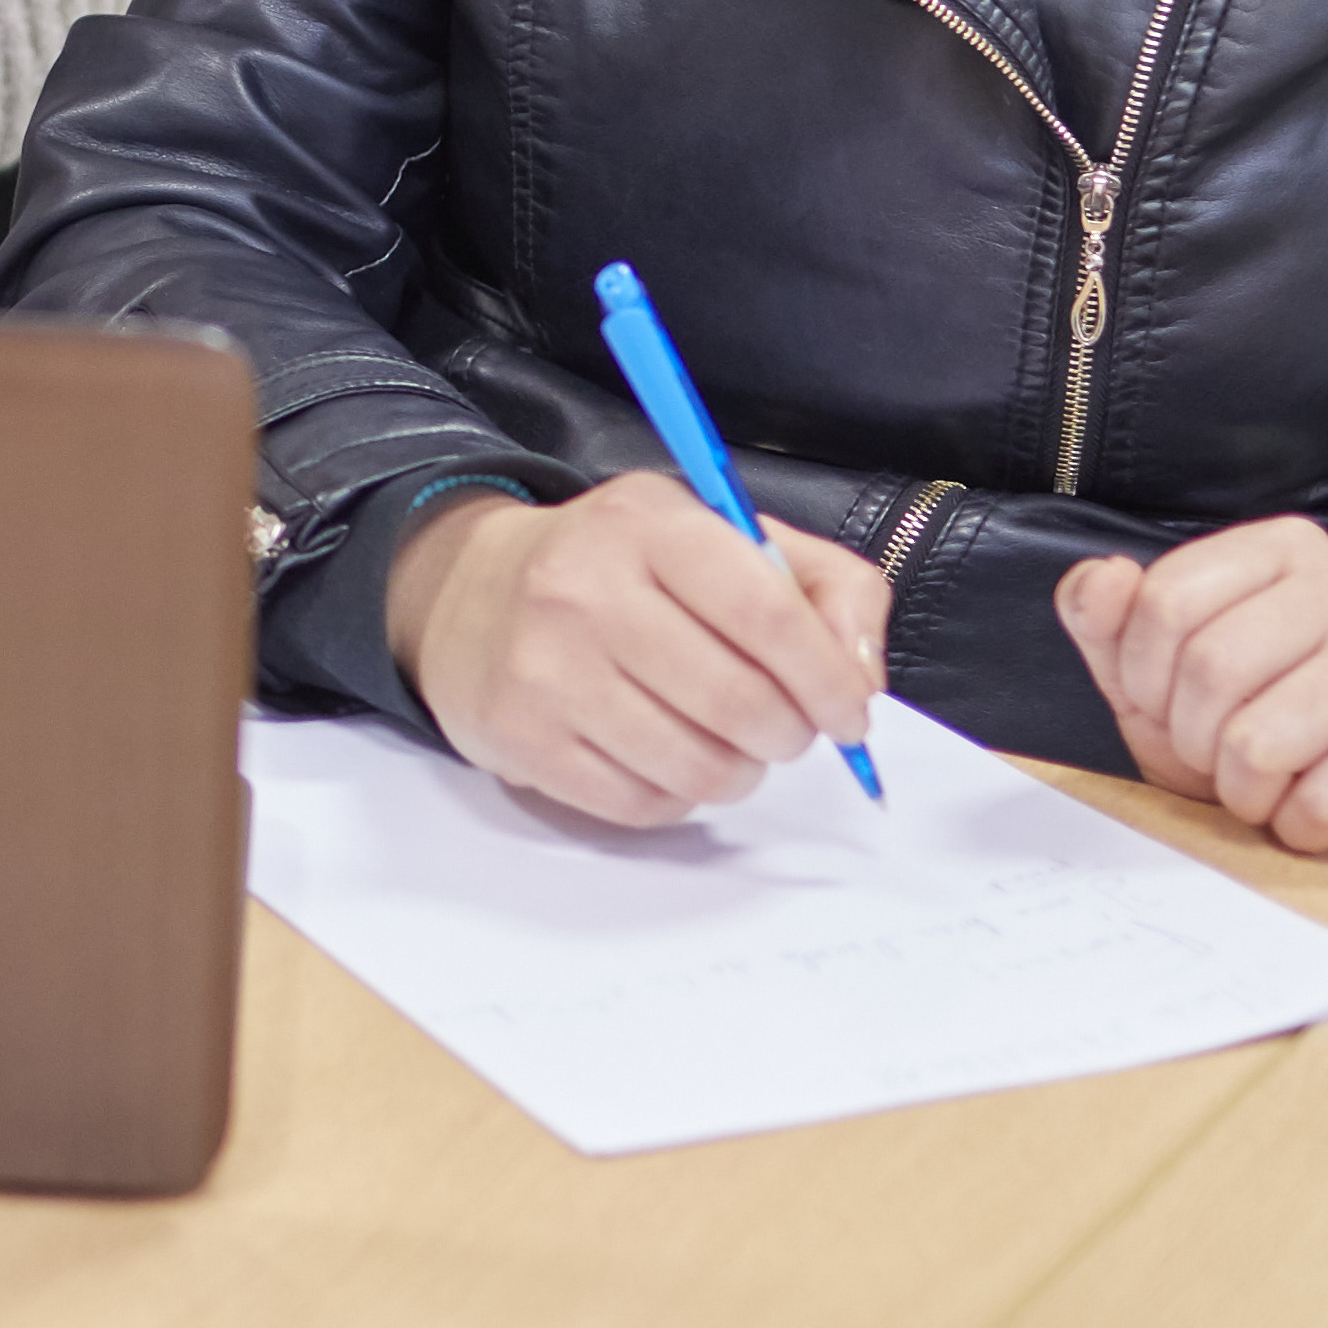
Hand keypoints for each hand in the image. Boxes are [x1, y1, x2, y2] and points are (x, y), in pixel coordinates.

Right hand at [385, 473, 890, 828]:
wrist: (466, 595)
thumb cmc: (617, 568)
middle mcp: (584, 590)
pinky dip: (678, 795)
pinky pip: (643, 804)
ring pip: (697, 766)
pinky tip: (665, 755)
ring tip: (727, 742)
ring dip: (739, 771)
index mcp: (647, 524)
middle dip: (789, 733)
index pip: (765, 611)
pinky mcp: (523, 739)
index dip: (828, 676)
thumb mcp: (717, 534)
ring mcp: (546, 670)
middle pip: (738, 701)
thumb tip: (861, 674)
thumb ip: (822, 583)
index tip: (850, 710)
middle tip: (787, 728)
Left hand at [1053, 521, 1327, 855]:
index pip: (1166, 600)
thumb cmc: (1264, 728)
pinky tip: (1316, 809)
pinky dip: (1299, 825)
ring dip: (1245, 791)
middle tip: (1220, 757)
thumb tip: (1102, 579)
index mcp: (1283, 550)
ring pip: (1261, 741)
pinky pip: (1322, 798)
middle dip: (1195, 740)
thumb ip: (1111, 622)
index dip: (1143, 676)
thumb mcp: (1162, 674)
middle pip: (1212, 666)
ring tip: (1268, 785)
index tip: (1166, 706)